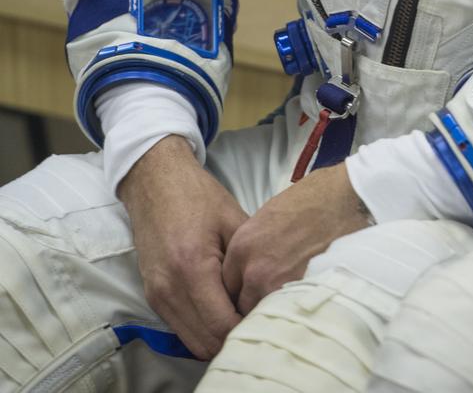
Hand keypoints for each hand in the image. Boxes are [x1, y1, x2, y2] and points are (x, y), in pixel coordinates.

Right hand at [118, 135, 248, 358]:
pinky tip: (221, 307)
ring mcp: (157, 296)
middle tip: (258, 317)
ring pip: (192, 342)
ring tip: (241, 313)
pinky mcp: (152, 296)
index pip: (223, 325)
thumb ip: (249, 260)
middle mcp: (169, 289)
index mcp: (192, 268)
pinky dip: (202, 327)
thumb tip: (269, 293)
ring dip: (217, 336)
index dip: (248, 326)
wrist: (155, 181)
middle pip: (207, 343)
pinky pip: (181, 328)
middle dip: (234, 337)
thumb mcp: (233, 219)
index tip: (268, 314)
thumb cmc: (198, 195)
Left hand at [221, 162, 370, 315]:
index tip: (246, 291)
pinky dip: (288, 312)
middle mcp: (253, 269)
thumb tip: (251, 265)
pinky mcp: (299, 294)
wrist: (344, 200)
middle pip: (239, 303)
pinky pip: (284, 313)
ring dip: (268, 310)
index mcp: (242, 246)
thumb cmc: (313, 200)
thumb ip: (253, 246)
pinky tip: (299, 304)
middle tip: (265, 299)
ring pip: (260, 313)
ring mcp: (276, 285)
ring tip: (282, 303)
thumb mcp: (269, 216)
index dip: (237, 289)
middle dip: (250, 303)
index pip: (225, 284)